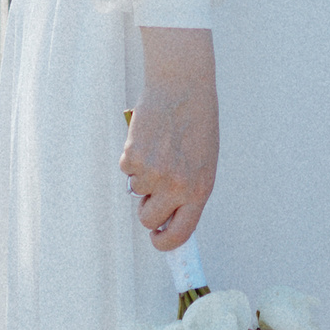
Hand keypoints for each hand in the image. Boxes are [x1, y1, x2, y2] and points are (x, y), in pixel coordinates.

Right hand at [122, 26, 217, 250]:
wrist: (183, 87)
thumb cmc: (196, 123)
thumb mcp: (203, 162)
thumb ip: (189, 190)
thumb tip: (170, 217)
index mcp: (199, 190)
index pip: (180, 233)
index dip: (165, 242)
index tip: (157, 239)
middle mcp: (176, 187)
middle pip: (149, 219)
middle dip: (147, 209)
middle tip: (152, 189)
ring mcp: (153, 173)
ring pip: (135, 191)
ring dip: (142, 175)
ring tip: (158, 148)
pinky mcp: (134, 158)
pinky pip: (126, 169)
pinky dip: (132, 157)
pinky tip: (148, 138)